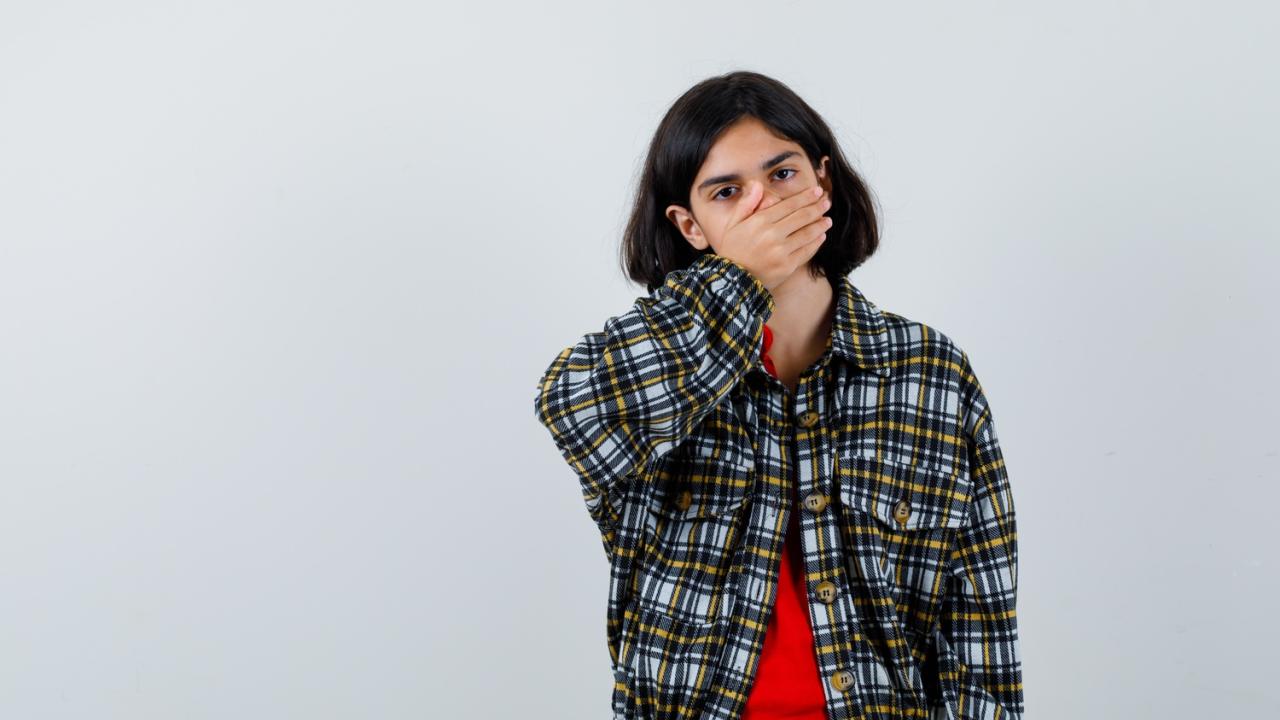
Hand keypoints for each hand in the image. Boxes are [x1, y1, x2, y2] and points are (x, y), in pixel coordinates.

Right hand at [713, 181, 831, 292]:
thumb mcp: (732, 224)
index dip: (806, 197)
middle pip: (802, 217)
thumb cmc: (732, 250)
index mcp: (759, 221)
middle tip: (826, 202)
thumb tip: (757, 184)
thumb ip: (746, 203)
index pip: (789, 205)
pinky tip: (821, 236)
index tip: (817, 191)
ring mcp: (781, 252)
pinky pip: (806, 251)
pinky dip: (816, 242)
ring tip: (828, 220)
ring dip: (820, 225)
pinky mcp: (787, 266)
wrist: (733, 280)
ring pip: (807, 234)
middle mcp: (772, 235)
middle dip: (817, 207)